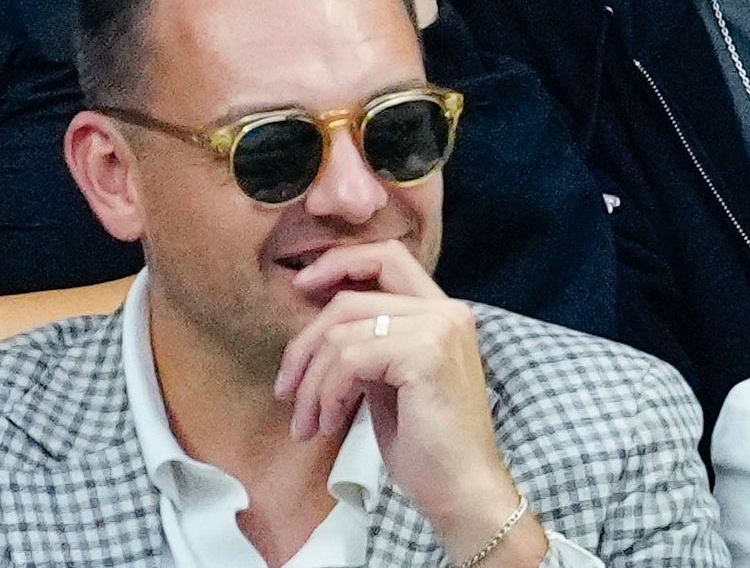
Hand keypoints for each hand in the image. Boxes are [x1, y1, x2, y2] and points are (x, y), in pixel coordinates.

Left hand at [276, 242, 546, 565]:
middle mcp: (446, 311)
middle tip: (286, 388)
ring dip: (312, 383)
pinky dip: (327, 394)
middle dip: (306, 342)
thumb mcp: (390, 382)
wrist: (463, 493)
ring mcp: (438, 329)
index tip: (301, 286)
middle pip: (351, 296)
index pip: (386, 256)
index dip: (339, 263)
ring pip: (342, 332)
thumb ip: (368, 344)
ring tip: (309, 422)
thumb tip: (317, 324)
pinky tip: (330, 423)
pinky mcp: (425, 354)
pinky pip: (350, 360)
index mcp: (441, 312)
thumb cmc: (426, 447)